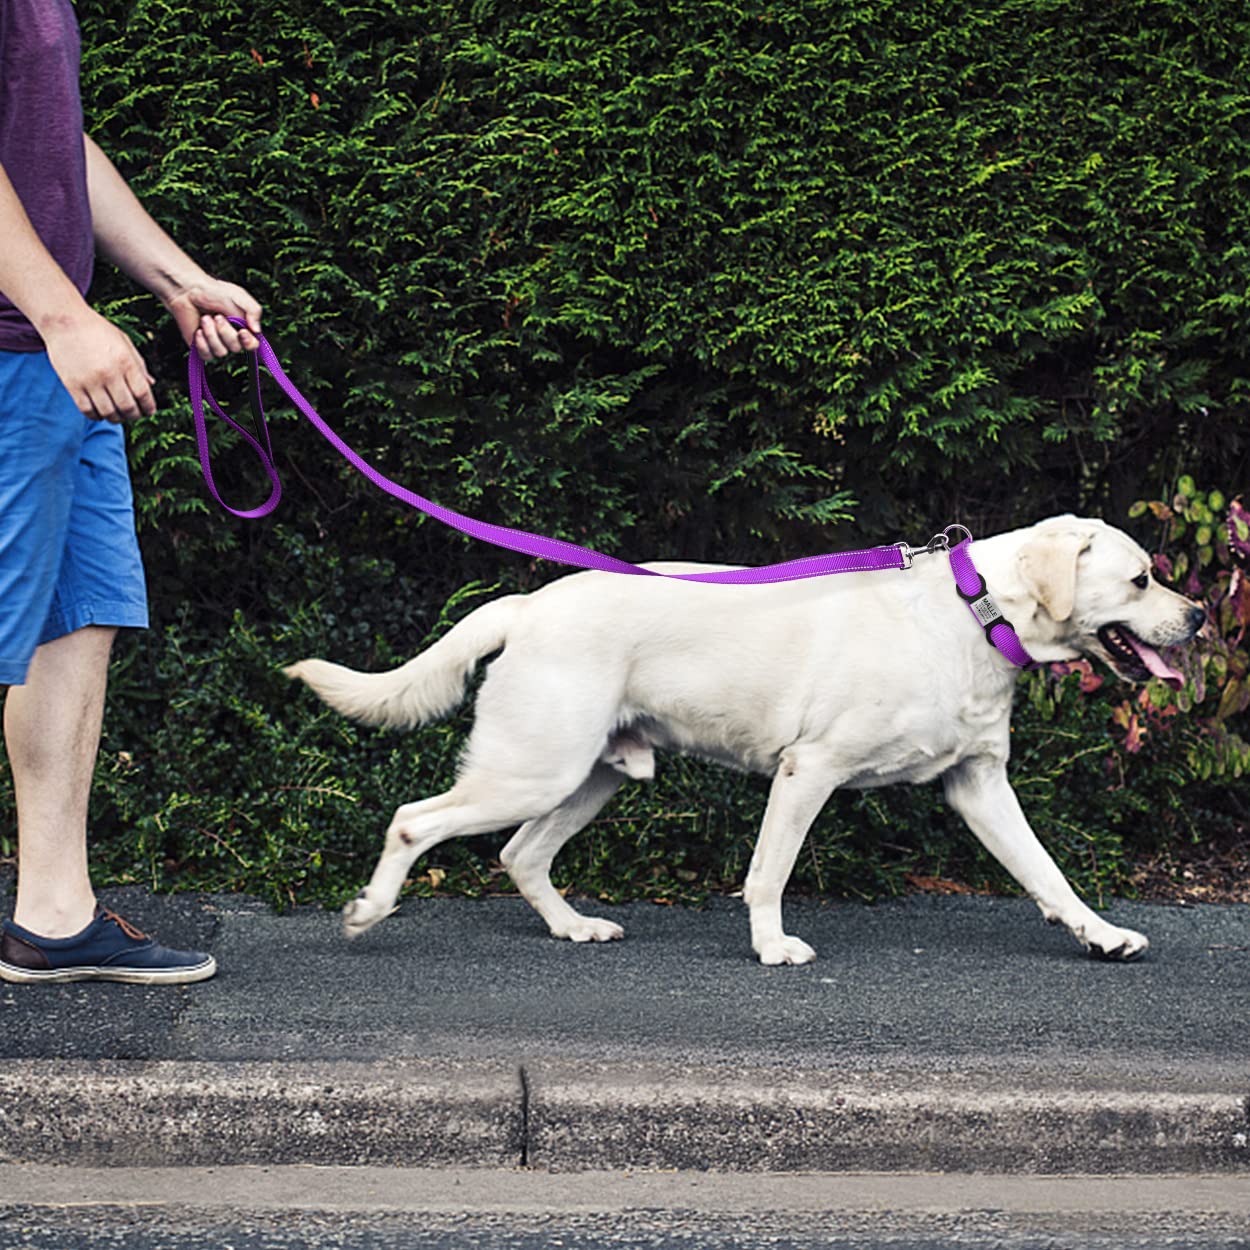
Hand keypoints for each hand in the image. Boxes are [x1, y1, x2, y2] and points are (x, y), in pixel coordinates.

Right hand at [42, 308, 156, 422]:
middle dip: (134, 415)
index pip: (143, 394)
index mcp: (126, 362)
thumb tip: (151, 384)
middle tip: (134, 414)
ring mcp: (89, 380)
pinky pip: (87, 410)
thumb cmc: (98, 331)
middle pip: (127, 407)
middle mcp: (109, 373)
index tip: (149, 411)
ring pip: (108, 412)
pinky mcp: (72, 385)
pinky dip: (97, 416)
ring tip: (118, 414)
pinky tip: (100, 412)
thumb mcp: (124, 343)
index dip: (149, 407)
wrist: (64, 321)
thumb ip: (139, 365)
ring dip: (116, 418)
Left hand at [163, 276, 262, 360]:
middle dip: (224, 332)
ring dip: (211, 334)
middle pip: (235, 348)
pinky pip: (207, 355)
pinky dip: (202, 342)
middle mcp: (231, 339)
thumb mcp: (240, 296)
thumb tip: (256, 330)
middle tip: (217, 316)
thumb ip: (254, 311)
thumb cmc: (214, 292)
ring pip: (221, 352)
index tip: (242, 332)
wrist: (188, 292)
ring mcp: (216, 345)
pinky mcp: (202, 348)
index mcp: (243, 328)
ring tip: (205, 318)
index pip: (253, 345)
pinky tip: (198, 330)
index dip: (249, 343)